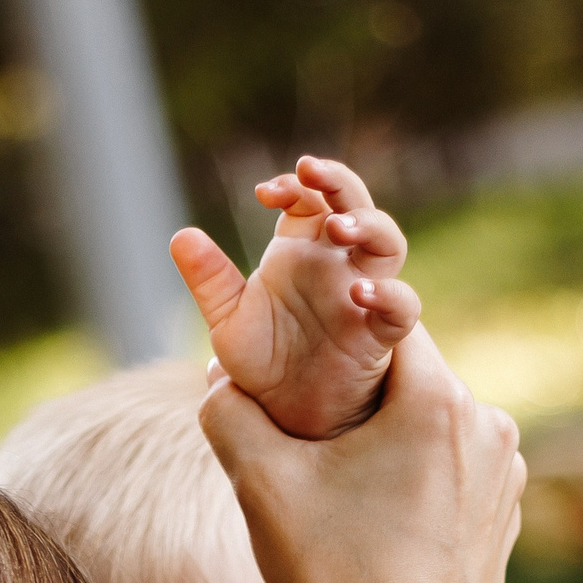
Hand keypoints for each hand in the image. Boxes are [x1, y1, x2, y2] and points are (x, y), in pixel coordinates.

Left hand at [170, 156, 420, 441]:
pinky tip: (360, 293)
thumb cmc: (263, 360)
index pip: (308, 198)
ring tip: (338, 225)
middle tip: (310, 169)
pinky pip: (401, 308)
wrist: (285, 412)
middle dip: (337, 181)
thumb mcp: (228, 319)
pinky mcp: (380, 334)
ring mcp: (363, 294)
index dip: (293, 185)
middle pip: (353, 204)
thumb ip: (210, 279)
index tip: (264, 193)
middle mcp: (336, 264)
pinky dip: (389, 295)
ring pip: (387, 243)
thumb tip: (181, 236)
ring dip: (368, 224)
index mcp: (301, 250)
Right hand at [195, 326, 522, 582]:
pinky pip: (453, 468)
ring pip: (430, 423)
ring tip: (341, 489)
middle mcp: (489, 423)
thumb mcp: (262, 488)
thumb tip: (218, 376)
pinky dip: (416, 479)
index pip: (380, 323)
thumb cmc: (337, 581)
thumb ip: (229, 412)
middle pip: (406, 376)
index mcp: (437, 399)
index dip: (332, 338)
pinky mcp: (505, 511)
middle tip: (307, 438)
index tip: (297, 370)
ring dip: (387, 440)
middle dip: (356, 397)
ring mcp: (506, 470)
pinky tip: (379, 523)